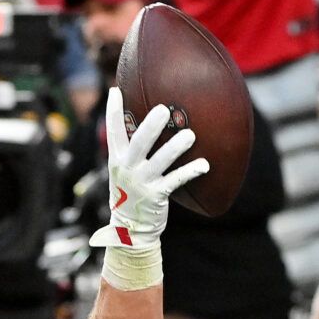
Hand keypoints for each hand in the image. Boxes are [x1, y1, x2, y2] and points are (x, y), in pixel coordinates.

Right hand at [87, 87, 210, 249]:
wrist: (130, 227)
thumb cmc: (132, 190)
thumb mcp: (124, 168)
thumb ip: (130, 147)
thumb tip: (146, 118)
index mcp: (117, 158)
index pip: (113, 130)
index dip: (113, 111)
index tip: (115, 90)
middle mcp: (127, 168)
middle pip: (138, 143)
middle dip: (150, 127)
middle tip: (164, 109)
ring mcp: (141, 182)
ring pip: (160, 161)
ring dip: (175, 148)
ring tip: (190, 134)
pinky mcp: (156, 195)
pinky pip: (176, 180)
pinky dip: (190, 171)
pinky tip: (205, 164)